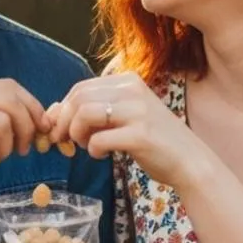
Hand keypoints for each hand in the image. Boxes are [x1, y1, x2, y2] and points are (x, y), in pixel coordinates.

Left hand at [47, 72, 208, 188]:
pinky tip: (101, 155)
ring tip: (84, 146)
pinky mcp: (140, 135)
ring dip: (75, 134)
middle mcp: (132, 91)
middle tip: (63, 141)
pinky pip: (99, 139)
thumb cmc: (154, 140)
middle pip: (78, 98)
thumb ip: (94, 111)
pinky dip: (93, 149)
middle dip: (63, 122)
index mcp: (128, 81)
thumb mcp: (124, 117)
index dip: (62, 109)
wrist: (189, 161)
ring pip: (85, 114)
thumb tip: (53, 112)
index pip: (80, 88)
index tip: (58, 129)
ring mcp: (137, 112)